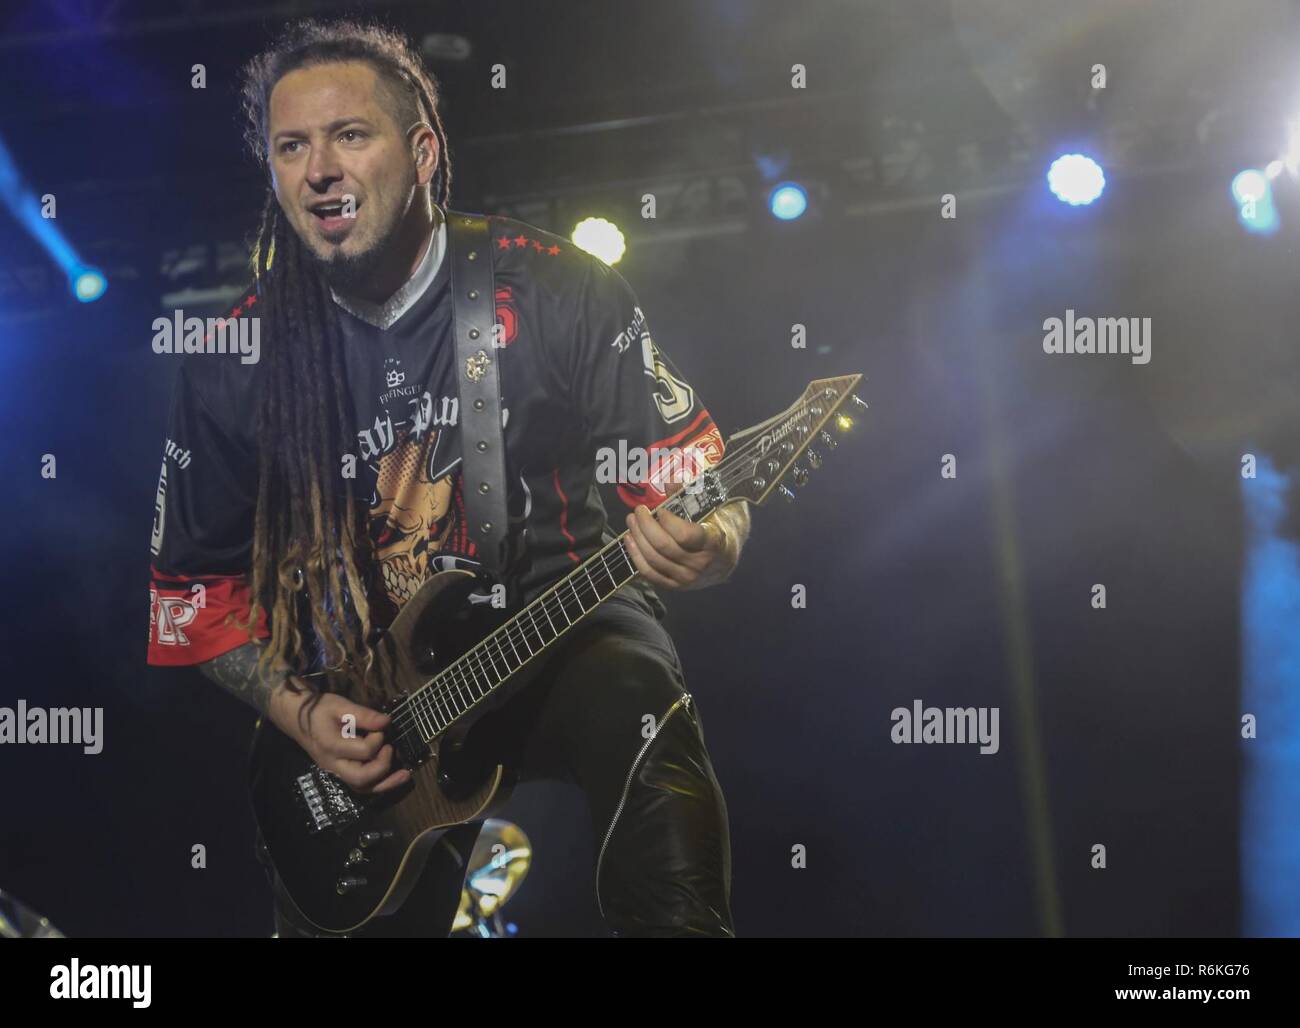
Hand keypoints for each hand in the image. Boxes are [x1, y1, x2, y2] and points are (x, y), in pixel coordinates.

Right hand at [270, 686, 410, 794]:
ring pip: (362, 787)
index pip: (363, 751)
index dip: (378, 739)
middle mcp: (333, 764)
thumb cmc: (319, 710)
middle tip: (392, 749)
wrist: (297, 719)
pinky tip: (393, 777)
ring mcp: (335, 771)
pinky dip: (378, 784)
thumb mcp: (340, 705)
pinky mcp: (340, 772)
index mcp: (332, 746)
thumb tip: (387, 722)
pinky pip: (360, 785)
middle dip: (383, 767)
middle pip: (361, 778)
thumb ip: (364, 715)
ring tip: (405, 774)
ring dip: (385, 783)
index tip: (381, 726)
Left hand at [623, 481, 736, 590]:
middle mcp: (701, 564)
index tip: (660, 510)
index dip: (667, 521)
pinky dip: (636, 557)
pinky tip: (630, 541)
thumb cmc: (716, 528)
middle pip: (664, 546)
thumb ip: (691, 495)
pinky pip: (650, 574)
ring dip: (637, 539)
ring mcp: (687, 578)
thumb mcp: (711, 509)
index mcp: (713, 542)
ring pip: (654, 560)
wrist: (725, 560)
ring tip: (631, 522)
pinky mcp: (676, 586)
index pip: (685, 535)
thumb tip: (670, 484)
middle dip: (645, 526)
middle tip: (638, 511)